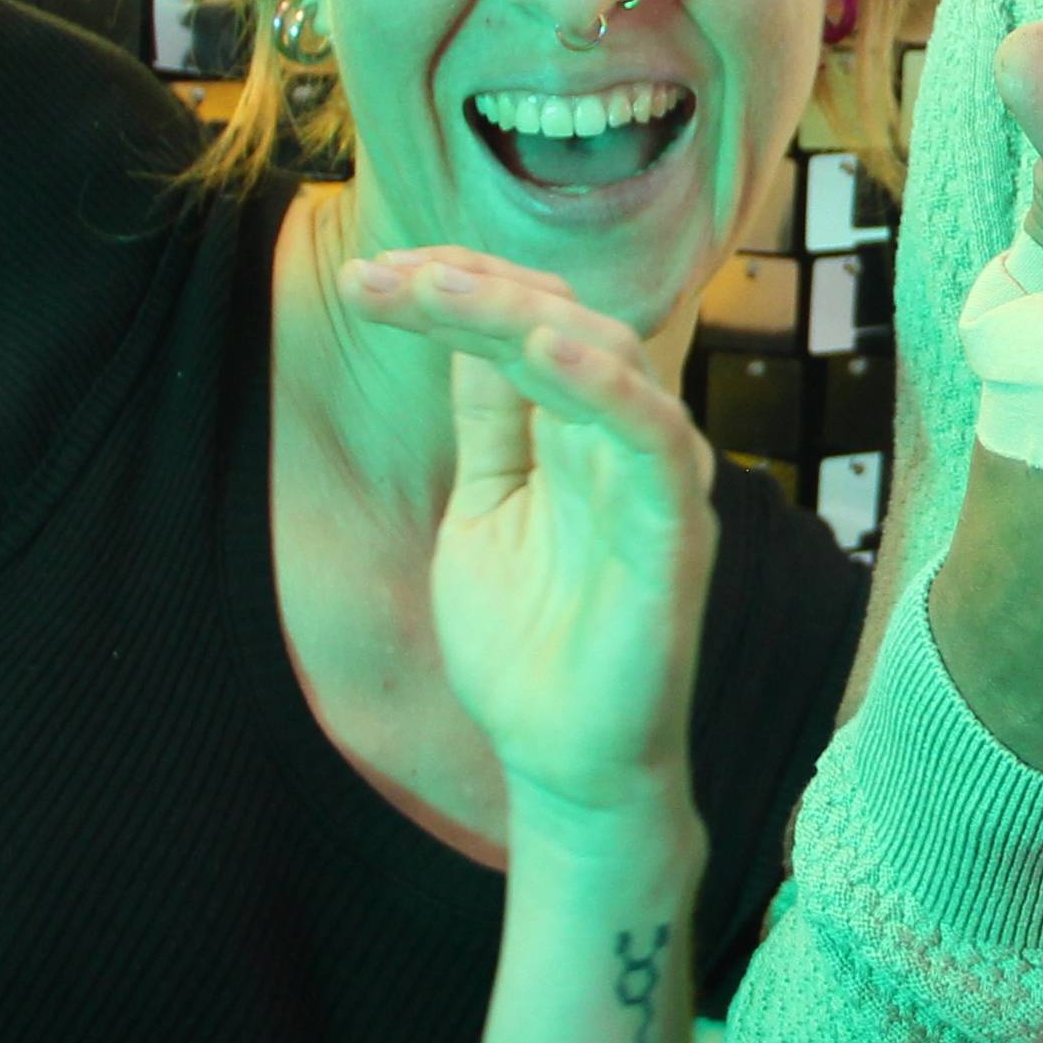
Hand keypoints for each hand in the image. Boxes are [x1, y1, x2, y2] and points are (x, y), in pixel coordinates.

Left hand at [344, 247, 719, 842]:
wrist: (560, 763)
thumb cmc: (527, 645)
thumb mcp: (482, 509)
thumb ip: (489, 424)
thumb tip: (458, 327)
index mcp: (577, 431)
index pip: (528, 322)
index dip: (455, 287)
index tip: (368, 279)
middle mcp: (623, 438)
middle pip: (563, 318)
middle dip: (469, 287)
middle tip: (381, 279)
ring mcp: (654, 479)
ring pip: (608, 353)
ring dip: (518, 312)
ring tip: (439, 290)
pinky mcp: (674, 529)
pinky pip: (652, 435)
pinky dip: (604, 384)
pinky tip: (543, 350)